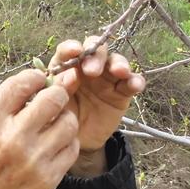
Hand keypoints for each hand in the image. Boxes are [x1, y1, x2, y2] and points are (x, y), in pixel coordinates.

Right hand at [0, 70, 78, 188]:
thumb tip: (26, 89)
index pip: (23, 82)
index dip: (34, 77)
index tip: (35, 81)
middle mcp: (11, 138)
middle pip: (53, 98)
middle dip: (54, 94)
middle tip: (50, 100)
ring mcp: (32, 160)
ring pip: (69, 123)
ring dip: (63, 118)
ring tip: (53, 123)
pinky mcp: (46, 180)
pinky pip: (71, 149)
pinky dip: (66, 142)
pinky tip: (53, 144)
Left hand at [49, 37, 145, 153]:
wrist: (76, 141)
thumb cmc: (60, 118)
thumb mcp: (54, 104)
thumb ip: (59, 88)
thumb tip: (70, 76)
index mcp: (66, 67)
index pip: (68, 51)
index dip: (72, 48)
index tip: (74, 51)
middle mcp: (87, 68)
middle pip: (96, 51)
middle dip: (96, 56)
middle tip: (92, 71)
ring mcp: (106, 79)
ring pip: (116, 61)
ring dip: (119, 63)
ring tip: (119, 72)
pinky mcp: (122, 92)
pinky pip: (132, 82)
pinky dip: (135, 81)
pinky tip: (134, 85)